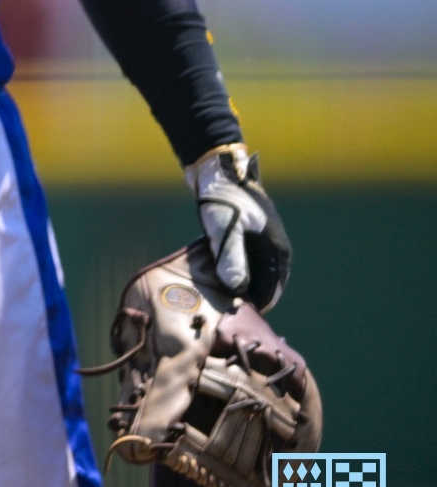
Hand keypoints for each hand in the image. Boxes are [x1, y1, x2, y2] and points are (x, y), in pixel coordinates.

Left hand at [187, 143, 291, 308]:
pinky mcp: (243, 238)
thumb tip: (238, 289)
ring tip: (212, 298)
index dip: (252, 305)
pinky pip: (239, 263)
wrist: (215, 169)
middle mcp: (272, 250)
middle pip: (260, 285)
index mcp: (276, 251)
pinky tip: (209, 278)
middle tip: (218, 310)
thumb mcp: (226, 230)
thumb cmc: (224, 198)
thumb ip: (233, 259)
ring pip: (249, 275)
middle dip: (242, 297)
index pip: (270, 291)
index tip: (232, 317)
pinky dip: (227, 272)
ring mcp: (258, 244)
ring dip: (233, 285)